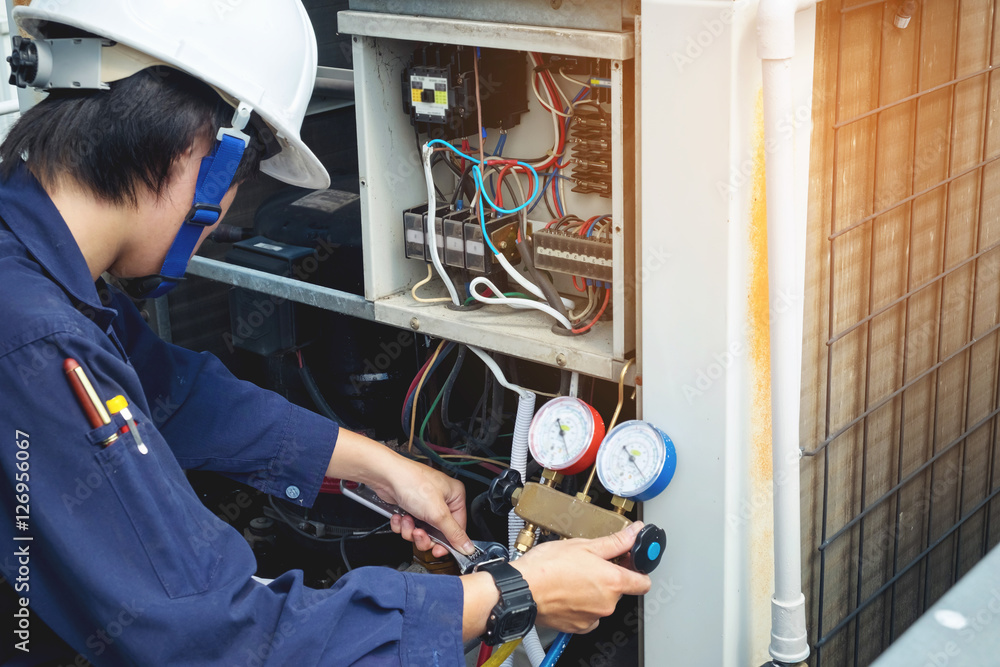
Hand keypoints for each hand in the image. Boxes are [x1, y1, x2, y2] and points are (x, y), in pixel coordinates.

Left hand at [325, 429, 473, 557]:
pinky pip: (409, 526)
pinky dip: (402, 524)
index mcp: (455, 496)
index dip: (447, 542)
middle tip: (419, 533)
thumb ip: (453, 533)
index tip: (438, 551)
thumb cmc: (412, 482)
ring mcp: (424, 504)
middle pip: (438, 532)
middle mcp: (441, 500)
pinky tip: (400, 516)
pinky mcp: (410, 507)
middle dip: (424, 536)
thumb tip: (467, 547)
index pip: (457, 527)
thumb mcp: (437, 513)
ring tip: (407, 520)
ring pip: (422, 531)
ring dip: (411, 530)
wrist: (385, 476)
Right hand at [511, 522, 651, 633]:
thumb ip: (616, 541)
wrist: (523, 589)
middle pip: (619, 590)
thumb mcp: (584, 545)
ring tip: (573, 577)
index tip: (630, 563)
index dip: (639, 570)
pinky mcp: (578, 626)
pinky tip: (568, 592)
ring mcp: (593, 617)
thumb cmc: (548, 567)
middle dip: (608, 577)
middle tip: (589, 564)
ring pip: (602, 602)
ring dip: (593, 591)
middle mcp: (607, 603)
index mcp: (613, 582)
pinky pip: (588, 615)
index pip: (643, 582)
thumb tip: (635, 532)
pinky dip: (582, 605)